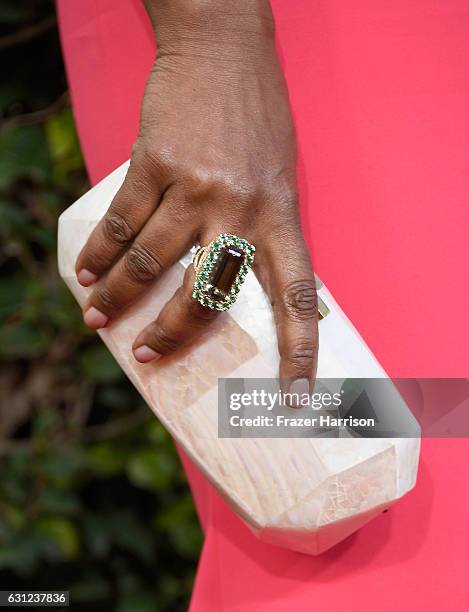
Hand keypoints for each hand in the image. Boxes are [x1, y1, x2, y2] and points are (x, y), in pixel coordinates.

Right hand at [76, 0, 317, 399]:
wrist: (223, 49)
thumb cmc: (256, 121)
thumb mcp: (279, 180)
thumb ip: (263, 232)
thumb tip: (237, 284)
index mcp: (281, 219)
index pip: (297, 299)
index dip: (299, 354)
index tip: (296, 401)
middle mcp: (240, 211)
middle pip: (204, 295)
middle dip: (171, 334)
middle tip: (147, 355)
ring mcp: (195, 187)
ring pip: (149, 262)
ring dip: (116, 297)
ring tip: (96, 319)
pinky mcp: (155, 163)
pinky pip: (121, 221)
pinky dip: (97, 252)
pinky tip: (84, 272)